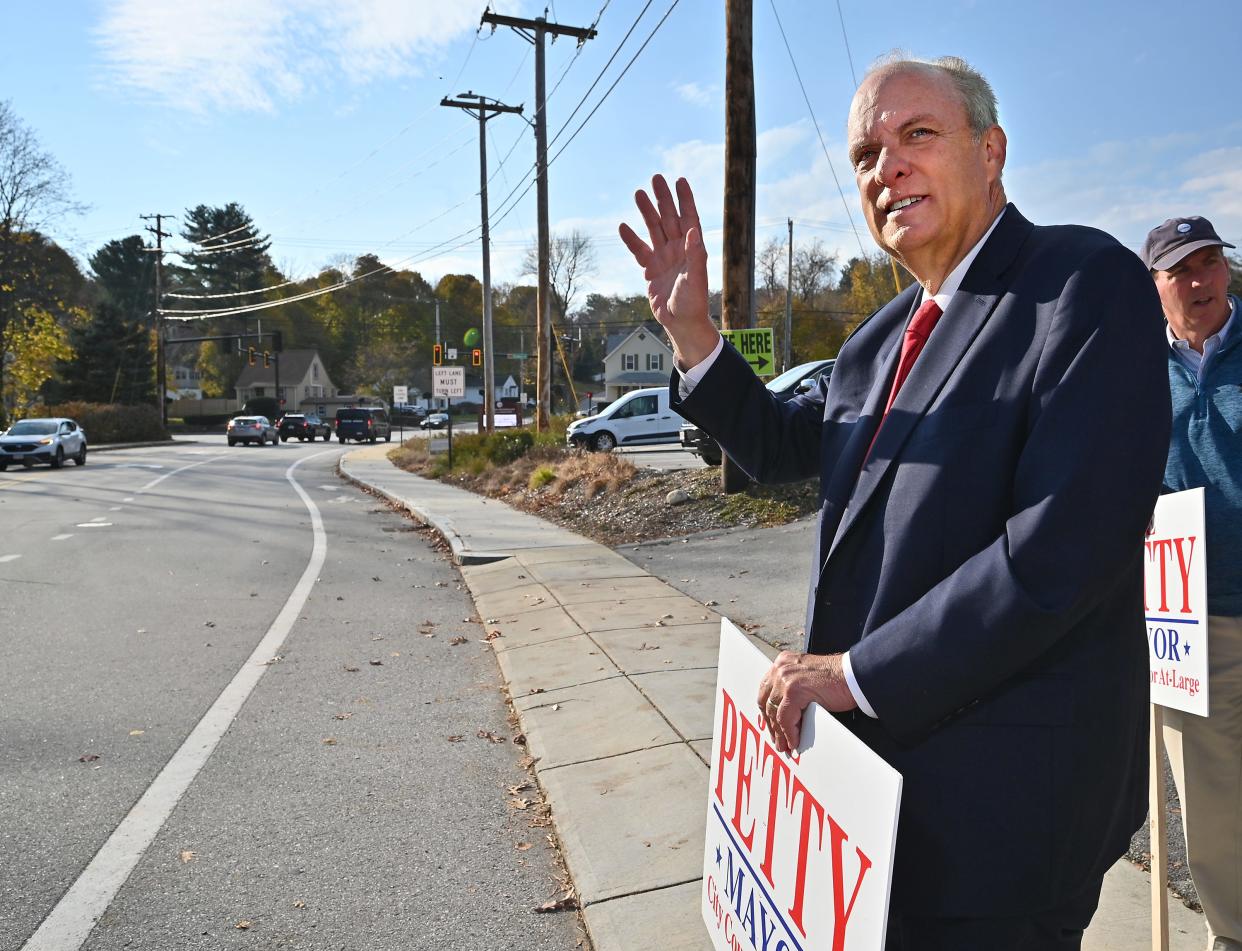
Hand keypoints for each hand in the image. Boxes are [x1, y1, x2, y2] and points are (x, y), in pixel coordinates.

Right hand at [618, 175, 718, 366]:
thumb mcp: (696, 278)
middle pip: (669, 218)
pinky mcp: (651, 269)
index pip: (689, 218)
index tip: (679, 181)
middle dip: (663, 199)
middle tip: (656, 179)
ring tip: (638, 194)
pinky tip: (623, 226)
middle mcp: (678, 249)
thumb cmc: (693, 302)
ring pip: (654, 229)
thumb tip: (694, 230)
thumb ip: (695, 254)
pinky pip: (639, 250)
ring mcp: (664, 258)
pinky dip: (632, 239)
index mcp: (692, 248)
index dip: (685, 199)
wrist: (681, 322)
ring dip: (646, 212)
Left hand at [757, 651, 857, 752]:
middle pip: (766, 702)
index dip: (767, 712)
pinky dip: (790, 734)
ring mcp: (786, 678)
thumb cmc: (837, 678)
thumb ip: (794, 689)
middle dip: (770, 725)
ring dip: (780, 733)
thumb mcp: (808, 679)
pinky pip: (786, 719)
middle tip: (777, 741)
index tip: (771, 726)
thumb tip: (787, 714)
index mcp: (783, 663)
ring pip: (774, 713)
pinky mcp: (794, 691)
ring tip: (785, 746)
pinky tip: (795, 742)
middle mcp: (781, 668)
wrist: (854, 674)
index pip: (766, 691)